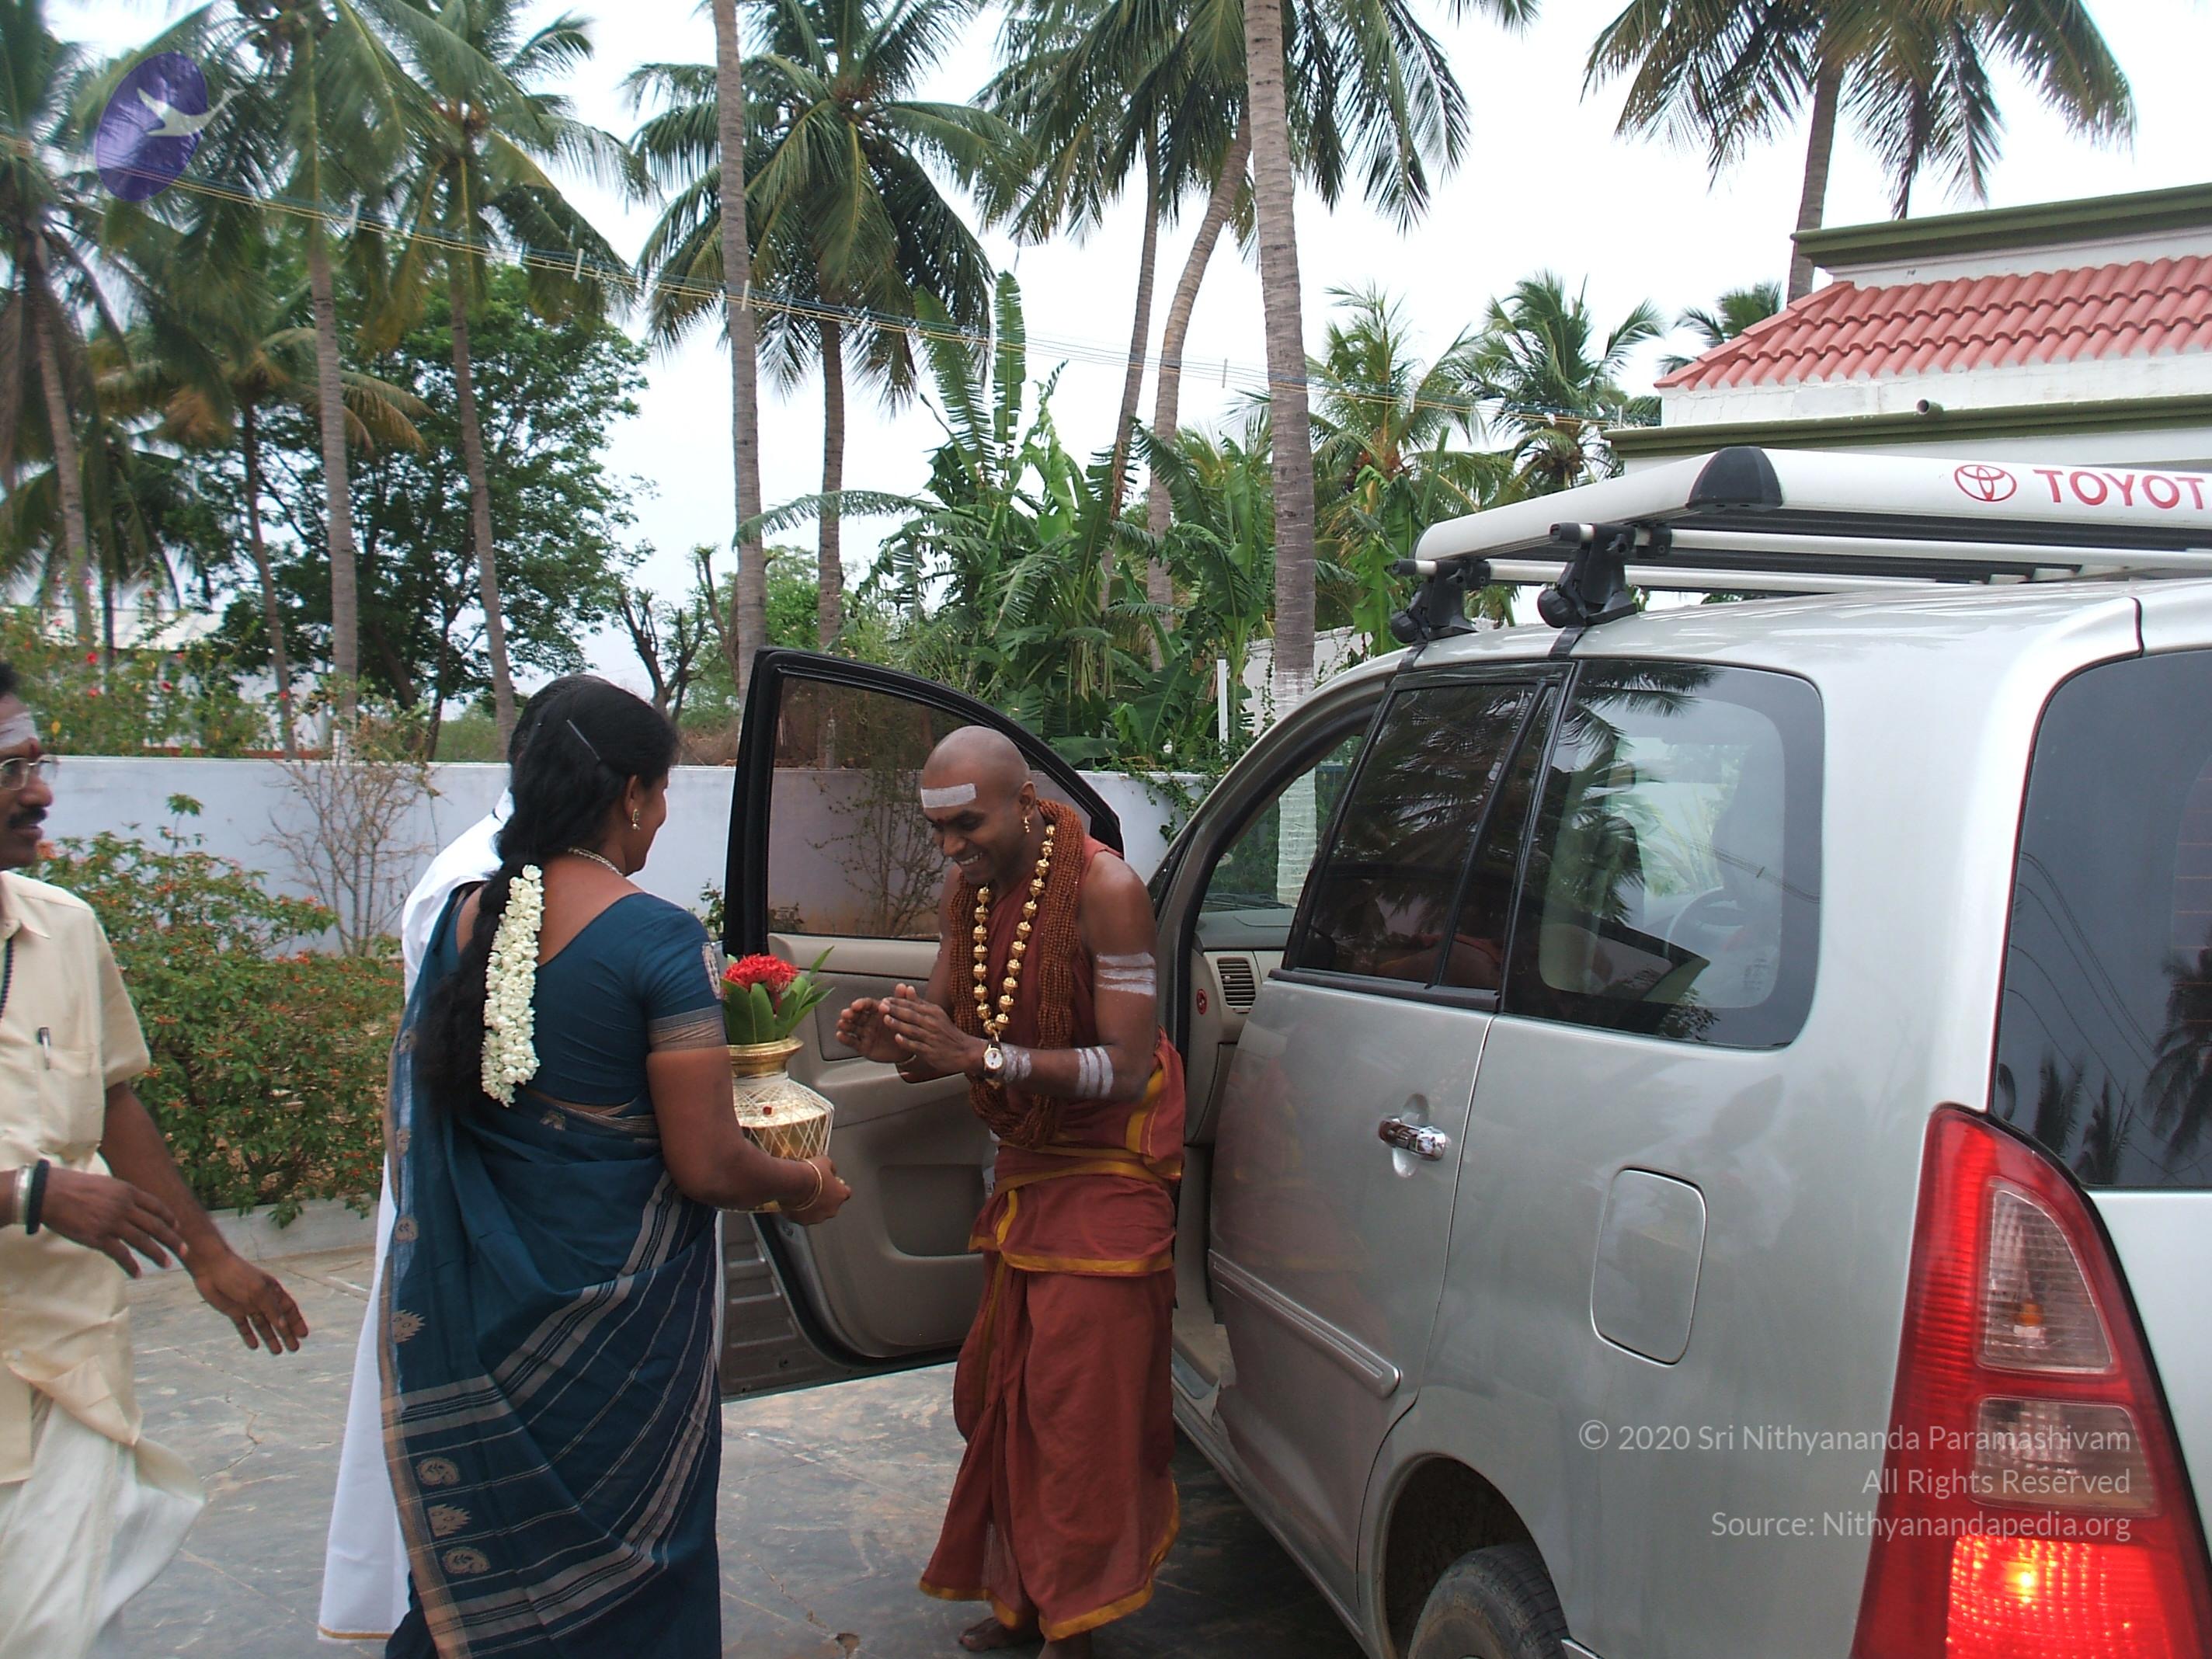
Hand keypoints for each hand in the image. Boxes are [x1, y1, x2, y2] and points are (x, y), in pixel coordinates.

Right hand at [39, 1167, 185, 1277]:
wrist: (49, 1193)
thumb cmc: (72, 1186)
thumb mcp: (104, 1184)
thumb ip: (119, 1194)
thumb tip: (129, 1203)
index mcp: (127, 1191)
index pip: (156, 1206)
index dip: (169, 1218)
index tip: (178, 1227)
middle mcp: (124, 1206)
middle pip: (156, 1225)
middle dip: (173, 1239)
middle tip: (185, 1250)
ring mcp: (112, 1222)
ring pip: (142, 1241)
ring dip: (157, 1254)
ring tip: (167, 1264)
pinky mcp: (98, 1237)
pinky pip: (120, 1254)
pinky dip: (130, 1265)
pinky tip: (137, 1273)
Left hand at [189, 1247, 308, 1354]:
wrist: (212, 1268)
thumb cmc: (238, 1275)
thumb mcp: (258, 1292)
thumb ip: (271, 1308)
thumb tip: (283, 1325)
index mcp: (272, 1291)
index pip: (288, 1309)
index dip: (296, 1321)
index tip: (303, 1335)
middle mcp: (262, 1300)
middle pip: (277, 1320)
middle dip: (286, 1334)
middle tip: (294, 1349)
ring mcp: (248, 1306)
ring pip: (262, 1325)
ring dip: (270, 1338)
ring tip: (277, 1352)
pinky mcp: (233, 1311)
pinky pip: (244, 1326)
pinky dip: (249, 1336)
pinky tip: (254, 1346)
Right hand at [786, 1155, 850, 1225]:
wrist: (793, 1183)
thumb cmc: (810, 1173)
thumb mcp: (825, 1162)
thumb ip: (831, 1168)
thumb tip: (831, 1170)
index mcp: (840, 1195)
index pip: (846, 1192)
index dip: (838, 1187)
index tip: (833, 1183)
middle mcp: (832, 1209)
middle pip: (831, 1205)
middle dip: (825, 1199)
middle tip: (815, 1189)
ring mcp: (817, 1217)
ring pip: (817, 1213)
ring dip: (812, 1206)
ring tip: (802, 1196)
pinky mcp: (803, 1222)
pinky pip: (803, 1217)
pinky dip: (799, 1212)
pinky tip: (793, 1202)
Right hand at [834, 997, 904, 1064]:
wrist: (909, 1050)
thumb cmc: (906, 1030)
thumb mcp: (906, 1015)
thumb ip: (903, 1001)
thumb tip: (904, 986)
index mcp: (879, 1011)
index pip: (868, 1004)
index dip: (861, 1004)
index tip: (856, 1004)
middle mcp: (870, 1021)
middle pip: (857, 1015)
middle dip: (850, 1014)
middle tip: (846, 1014)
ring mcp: (866, 1034)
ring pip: (853, 1028)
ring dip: (845, 1024)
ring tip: (841, 1024)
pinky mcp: (864, 1046)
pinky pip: (853, 1042)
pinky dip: (845, 1039)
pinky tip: (840, 1035)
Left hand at [878, 994, 982, 1075]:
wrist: (965, 1051)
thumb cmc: (947, 1032)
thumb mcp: (936, 1014)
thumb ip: (920, 1003)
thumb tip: (908, 988)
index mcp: (933, 1012)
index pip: (912, 1004)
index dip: (897, 1001)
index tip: (885, 999)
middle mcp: (933, 1023)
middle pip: (911, 1015)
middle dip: (895, 1009)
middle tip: (881, 1005)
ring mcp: (932, 1037)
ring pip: (913, 1029)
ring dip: (898, 1024)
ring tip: (886, 1019)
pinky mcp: (931, 1052)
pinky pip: (917, 1046)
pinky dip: (907, 1042)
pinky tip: (897, 1038)